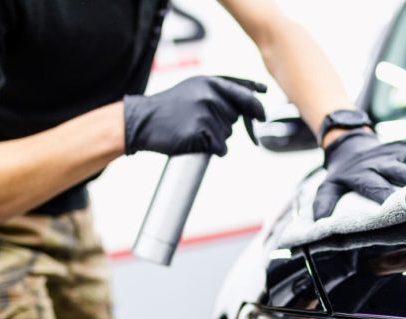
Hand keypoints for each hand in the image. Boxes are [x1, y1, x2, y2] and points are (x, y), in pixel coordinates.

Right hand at [123, 76, 266, 155]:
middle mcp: (211, 95)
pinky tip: (195, 142)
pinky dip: (213, 150)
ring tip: (193, 129)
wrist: (143, 121)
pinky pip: (221, 148)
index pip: (244, 92)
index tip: (263, 115)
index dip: (256, 104)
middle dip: (227, 124)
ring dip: (216, 138)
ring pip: (228, 134)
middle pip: (237, 117)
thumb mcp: (193, 89)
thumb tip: (250, 101)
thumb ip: (219, 91)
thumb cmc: (169, 108)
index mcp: (210, 82)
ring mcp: (206, 114)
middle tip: (202, 123)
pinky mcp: (202, 132)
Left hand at [313, 131, 405, 219]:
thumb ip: (324, 204)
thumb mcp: (328, 187)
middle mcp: (382, 162)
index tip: (394, 203)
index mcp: (363, 174)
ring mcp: (397, 151)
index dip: (383, 193)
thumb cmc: (344, 174)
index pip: (373, 184)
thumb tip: (319, 222)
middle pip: (398, 170)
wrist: (350, 144)